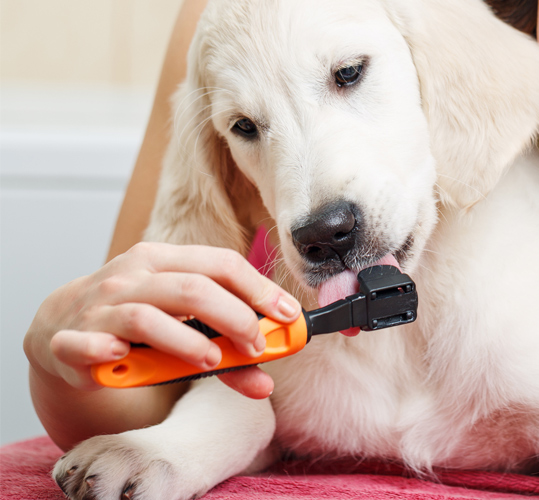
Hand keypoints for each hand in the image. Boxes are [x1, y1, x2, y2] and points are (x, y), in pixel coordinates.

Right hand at [23, 242, 299, 398]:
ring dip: (186, 342)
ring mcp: (100, 307)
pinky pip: (89, 344)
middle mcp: (132, 277)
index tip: (288, 316)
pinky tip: (124, 358)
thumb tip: (267, 381)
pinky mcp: (71, 341)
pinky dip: (107, 351)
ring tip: (211, 362)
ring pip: (147, 316)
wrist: (60, 326)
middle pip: (193, 289)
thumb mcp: (182, 323)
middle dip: (234, 318)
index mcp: (164, 260)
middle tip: (255, 347)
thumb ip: (226, 351)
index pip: (221, 264)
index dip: (259, 290)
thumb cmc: (135, 321)